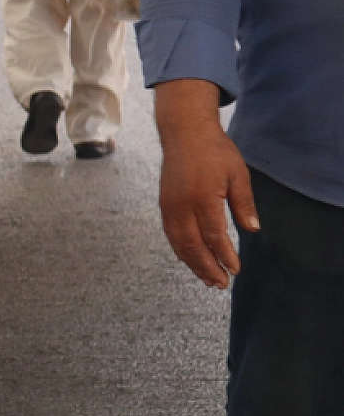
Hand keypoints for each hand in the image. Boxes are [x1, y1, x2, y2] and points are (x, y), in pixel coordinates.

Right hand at [157, 81, 257, 288]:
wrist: (184, 132)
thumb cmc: (214, 151)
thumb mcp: (238, 175)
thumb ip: (244, 204)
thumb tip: (253, 229)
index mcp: (203, 197)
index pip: (214, 235)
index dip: (225, 255)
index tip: (235, 269)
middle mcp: (182, 204)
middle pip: (192, 244)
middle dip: (207, 266)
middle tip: (221, 283)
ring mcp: (169, 204)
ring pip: (178, 242)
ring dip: (192, 262)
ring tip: (206, 277)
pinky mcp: (163, 203)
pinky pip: (170, 233)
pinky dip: (180, 249)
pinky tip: (189, 258)